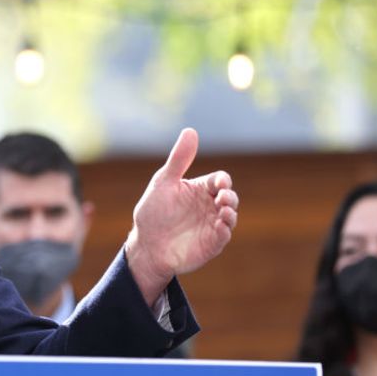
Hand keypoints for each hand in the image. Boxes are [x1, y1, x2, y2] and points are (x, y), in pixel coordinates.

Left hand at [124, 128, 237, 304]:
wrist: (145, 245)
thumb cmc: (153, 213)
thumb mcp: (164, 182)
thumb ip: (179, 159)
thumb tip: (190, 130)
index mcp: (199, 190)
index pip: (219, 180)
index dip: (222, 181)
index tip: (219, 184)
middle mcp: (209, 206)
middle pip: (230, 197)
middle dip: (230, 196)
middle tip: (221, 197)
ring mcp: (211, 225)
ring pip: (231, 216)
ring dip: (231, 212)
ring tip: (223, 210)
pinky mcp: (211, 244)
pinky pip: (224, 236)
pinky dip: (225, 230)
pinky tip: (220, 226)